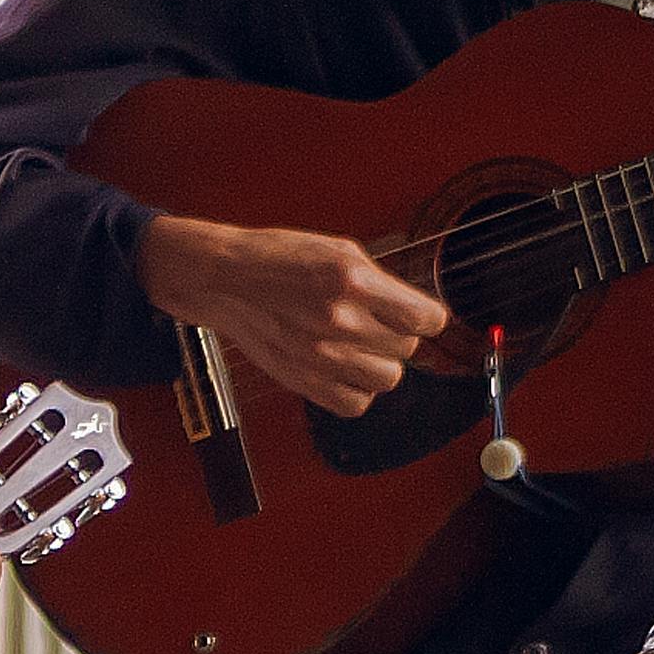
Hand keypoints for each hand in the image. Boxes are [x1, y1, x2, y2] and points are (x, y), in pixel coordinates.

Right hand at [131, 212, 450, 417]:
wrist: (227, 280)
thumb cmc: (280, 258)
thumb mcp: (338, 250)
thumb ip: (379, 283)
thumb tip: (414, 312)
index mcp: (353, 280)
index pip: (425, 319)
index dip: (427, 318)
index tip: (420, 317)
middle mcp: (341, 319)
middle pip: (407, 348)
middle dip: (396, 335)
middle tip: (372, 323)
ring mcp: (321, 354)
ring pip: (387, 378)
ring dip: (380, 363)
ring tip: (358, 347)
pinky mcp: (304, 379)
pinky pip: (355, 403)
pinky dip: (357, 390)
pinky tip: (344, 369)